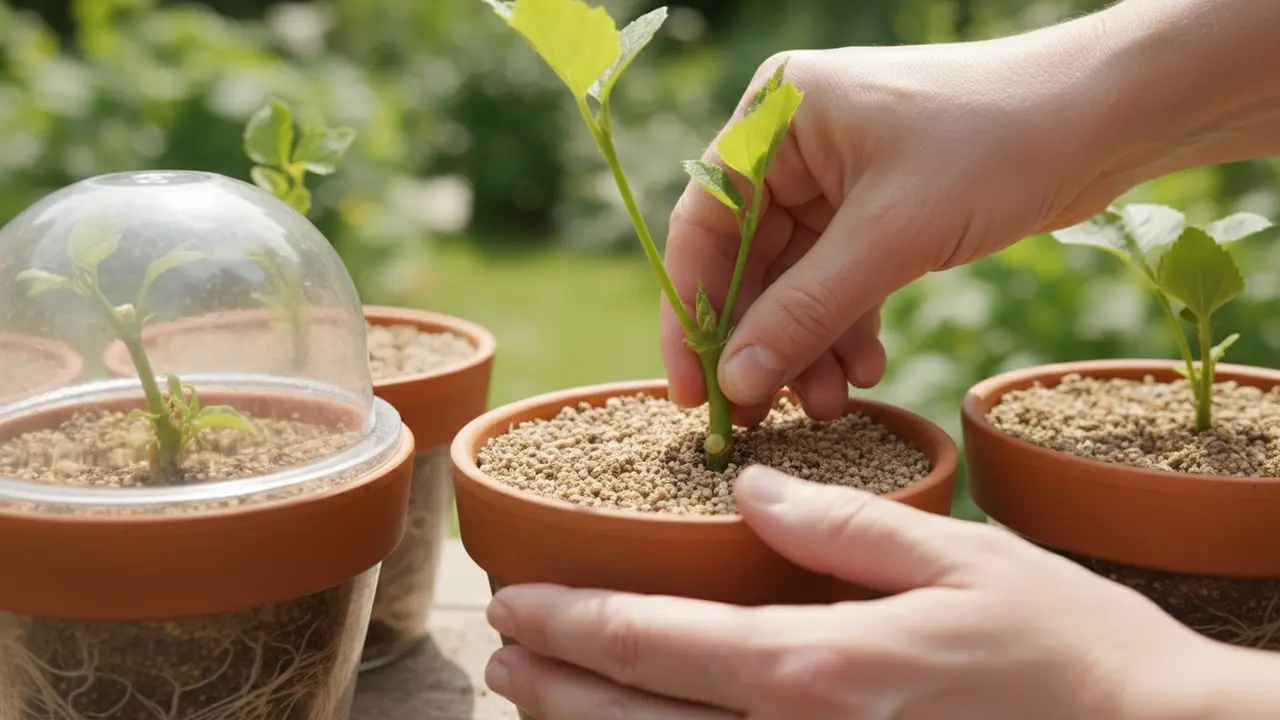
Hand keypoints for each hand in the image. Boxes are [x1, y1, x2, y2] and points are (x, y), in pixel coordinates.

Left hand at [482, 466, 1227, 719]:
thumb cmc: (1069, 652)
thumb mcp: (962, 559)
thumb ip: (844, 527)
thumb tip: (754, 486)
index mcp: (818, 669)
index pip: (655, 642)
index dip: (572, 622)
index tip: (517, 603)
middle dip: (556, 690)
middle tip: (502, 659)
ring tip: (539, 704)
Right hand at [658, 0, 1279, 422]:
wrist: (1108, 117)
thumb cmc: (996, 143)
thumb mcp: (890, 237)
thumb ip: (804, 313)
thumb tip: (736, 384)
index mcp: (775, 117)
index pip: (703, 226)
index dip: (692, 315)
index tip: (695, 392)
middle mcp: (792, 144)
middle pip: (746, 262)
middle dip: (763, 341)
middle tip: (764, 416)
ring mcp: (834, 178)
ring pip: (794, 281)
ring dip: (808, 345)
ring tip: (831, 402)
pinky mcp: (876, 210)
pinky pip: (838, 281)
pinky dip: (845, 327)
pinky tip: (865, 369)